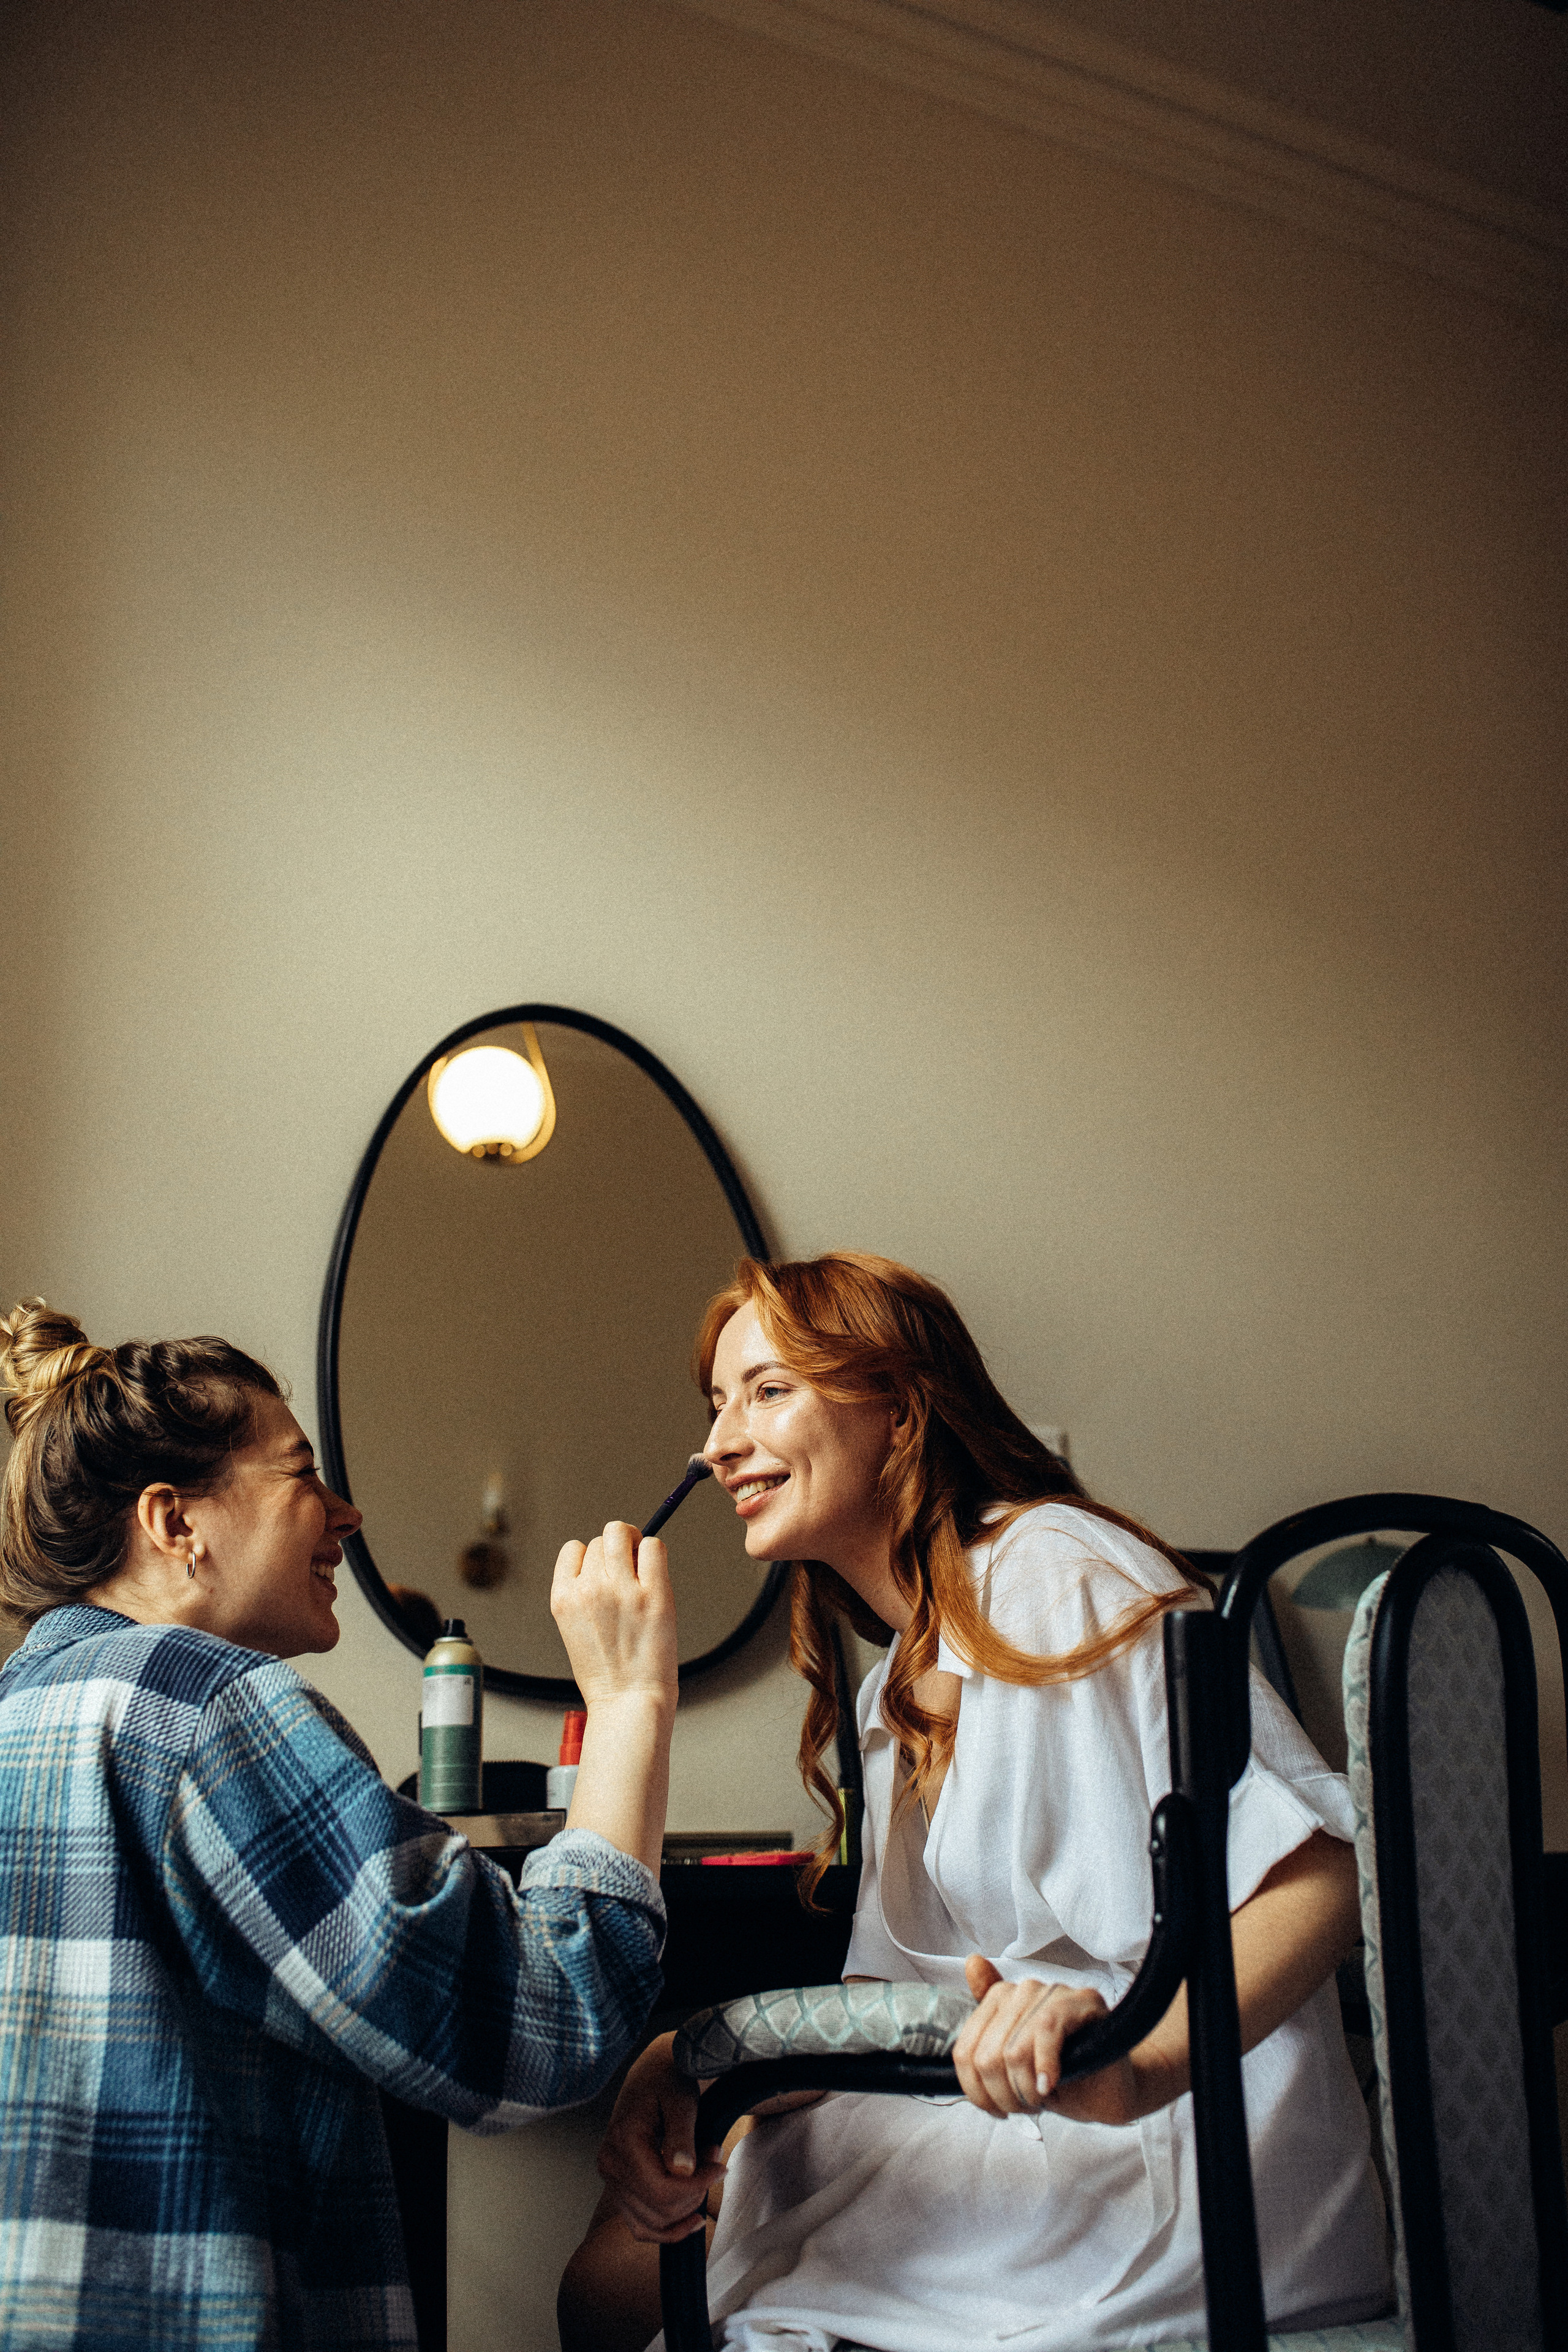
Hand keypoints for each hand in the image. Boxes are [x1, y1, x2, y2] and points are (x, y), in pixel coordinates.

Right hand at [551, 1522, 676, 1716]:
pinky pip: (654, 1545)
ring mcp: (621, 1589)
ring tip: (642, 1567)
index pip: (574, 1549)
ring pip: (623, 1533)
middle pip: (600, 1540)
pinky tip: (655, 1573)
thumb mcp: (575, 1630)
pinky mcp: (653, 1593)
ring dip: (634, 1543)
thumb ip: (585, 1594)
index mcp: (563, 1597)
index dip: (591, 1556)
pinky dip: (655, 1551)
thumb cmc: (607, 1674)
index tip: (604, 1571)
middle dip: (615, 1550)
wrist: (628, 1701)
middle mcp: (588, 1588)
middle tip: (629, 1571)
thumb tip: (611, 1561)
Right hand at [596, 2036, 726, 2244]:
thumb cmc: (667, 2081)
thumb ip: (681, 2134)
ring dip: (685, 2209)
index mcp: (622, 2140)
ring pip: (651, 2222)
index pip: (660, 2188)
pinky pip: (641, 2225)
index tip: (720, 2167)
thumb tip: (682, 2171)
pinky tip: (693, 2220)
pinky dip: (667, 2230)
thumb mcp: (681, 2099)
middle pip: (657, 2208)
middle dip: (695, 2193)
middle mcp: (610, 2164)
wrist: (652, 2074)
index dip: (696, 2187)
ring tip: (705, 2177)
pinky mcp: (620, 2188)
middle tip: (716, 2164)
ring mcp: (611, 2180)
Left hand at [952, 1955, 1140, 2125]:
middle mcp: (1023, 1990)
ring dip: (1024, 2088)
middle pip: (987, 2054)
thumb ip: (982, 2039)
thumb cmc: (1060, 2078)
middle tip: (1024, 2107)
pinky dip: (1044, 2066)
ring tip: (1039, 2099)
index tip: (995, 2107)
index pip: (966, 2049)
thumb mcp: (1012, 2068)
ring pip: (1014, 2049)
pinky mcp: (1083, 2002)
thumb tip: (969, 1966)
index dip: (976, 2089)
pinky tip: (1050, 2086)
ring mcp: (1054, 1992)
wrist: (1109, 2090)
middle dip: (1002, 2094)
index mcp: (999, 2001)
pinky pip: (1047, 2030)